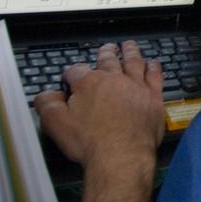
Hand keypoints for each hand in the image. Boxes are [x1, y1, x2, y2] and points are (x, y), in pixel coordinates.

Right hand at [34, 40, 164, 169]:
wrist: (120, 155)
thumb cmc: (88, 142)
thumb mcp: (55, 124)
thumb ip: (47, 104)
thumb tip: (46, 95)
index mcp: (88, 84)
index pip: (76, 71)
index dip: (71, 73)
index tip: (70, 76)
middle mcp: (113, 79)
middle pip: (108, 60)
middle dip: (106, 53)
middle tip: (107, 48)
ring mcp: (136, 87)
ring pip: (133, 62)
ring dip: (130, 52)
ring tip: (129, 46)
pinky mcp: (153, 97)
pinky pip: (155, 76)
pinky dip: (154, 68)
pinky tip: (153, 64)